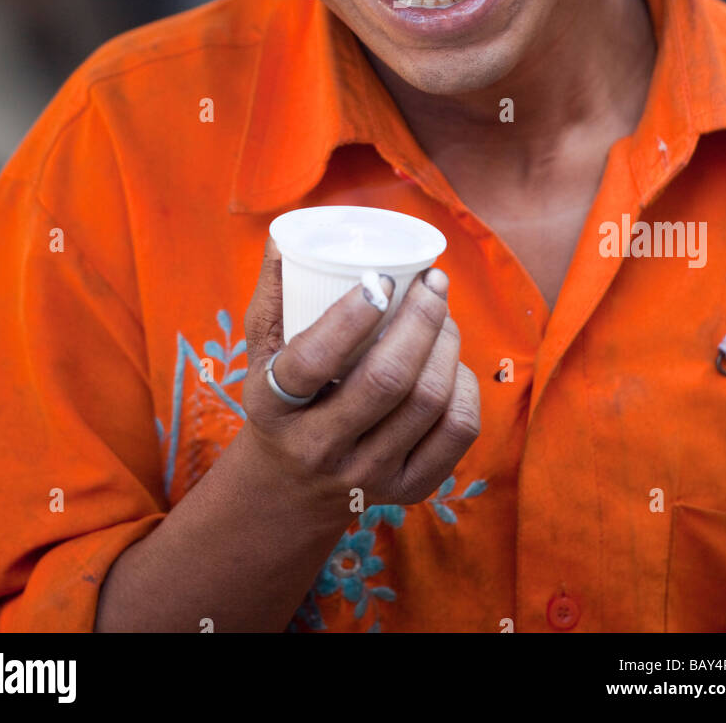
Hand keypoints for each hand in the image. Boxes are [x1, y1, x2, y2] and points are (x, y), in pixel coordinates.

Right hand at [237, 235, 480, 518]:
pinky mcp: (406, 490)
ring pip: (428, 402)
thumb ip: (273, 294)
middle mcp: (318, 447)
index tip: (382, 278)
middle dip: (422, 319)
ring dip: (446, 345)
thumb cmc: (282, 398)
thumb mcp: (260, 353)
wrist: (290, 488)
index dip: (353, 315)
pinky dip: (465, 386)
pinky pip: (457, 432)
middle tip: (433, 282)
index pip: (314, 360)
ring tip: (443, 315)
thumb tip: (284, 234)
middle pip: (387, 380)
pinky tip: (452, 365)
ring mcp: (366, 474)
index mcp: (274, 406)